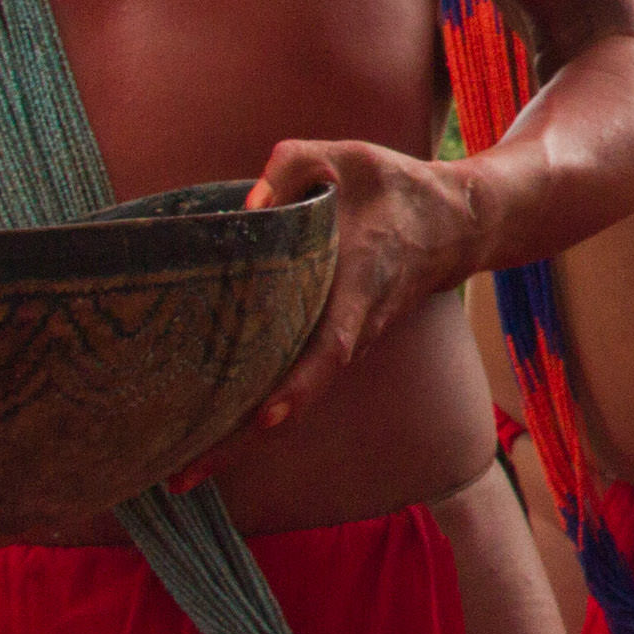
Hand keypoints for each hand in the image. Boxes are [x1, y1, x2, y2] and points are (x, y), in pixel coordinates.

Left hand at [191, 141, 483, 472]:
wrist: (458, 224)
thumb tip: (245, 207)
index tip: (266, 416)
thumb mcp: (348, 156)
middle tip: (179, 478)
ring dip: (237, 439)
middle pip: (298, 397)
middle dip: (240, 440)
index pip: (333, 344)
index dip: (300, 383)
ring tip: (175, 474)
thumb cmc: (396, 188)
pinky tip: (204, 433)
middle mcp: (353, 329)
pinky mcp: (334, 346)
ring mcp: (345, 344)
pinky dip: (250, 417)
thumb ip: (293, 166)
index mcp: (360, 284)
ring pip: (292, 401)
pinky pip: (293, 387)